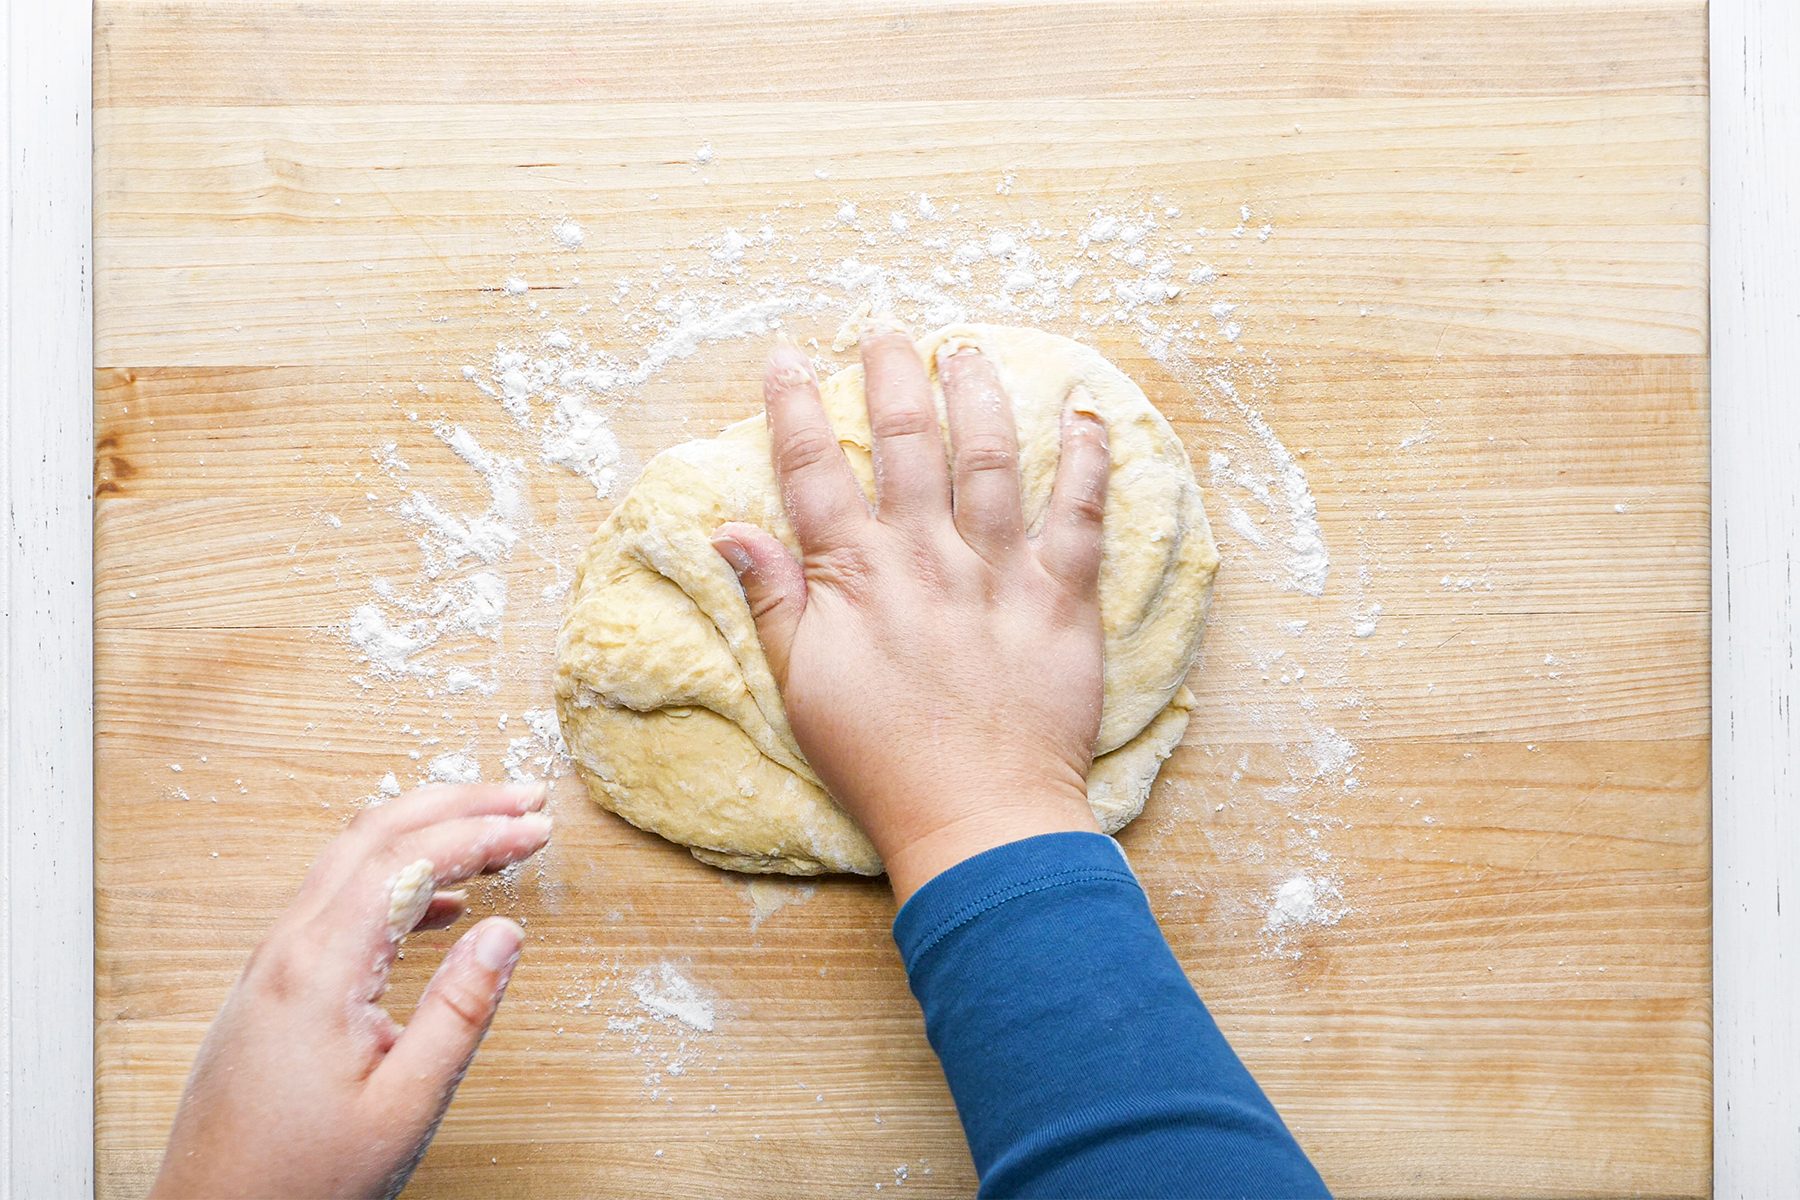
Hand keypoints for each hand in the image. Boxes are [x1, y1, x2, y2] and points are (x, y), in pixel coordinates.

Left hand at [151, 783, 552, 1198]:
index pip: (407, 860)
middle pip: (374, 833)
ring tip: (496, 836)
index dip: (480, 832)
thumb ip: (458, 1014)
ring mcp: (273, 964)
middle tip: (524, 799)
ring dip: (426, 832)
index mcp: (317, 970)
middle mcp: (287, 950)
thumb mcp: (403, 1107)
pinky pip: (339, 900)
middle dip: (456, 804)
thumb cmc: (299, 1181)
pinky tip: (442, 907)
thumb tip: (503, 933)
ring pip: (352, 858)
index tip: (537, 827)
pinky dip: (397, 878)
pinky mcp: (274, 985)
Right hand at [711, 329, 1110, 901]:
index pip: (812, 470)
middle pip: (905, 439)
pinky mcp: (1062, 597)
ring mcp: (998, 571)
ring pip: (989, 456)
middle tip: (886, 327)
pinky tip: (1086, 412)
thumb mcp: (802, 686)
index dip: (793, 406)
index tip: (786, 356)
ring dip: (977, 392)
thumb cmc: (879, 761)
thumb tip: (728, 529)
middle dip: (890, 373)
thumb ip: (773, 599)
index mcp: (855, 575)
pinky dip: (1088, 458)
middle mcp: (925, 556)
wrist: (976, 817)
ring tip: (967, 347)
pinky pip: (1080, 512)